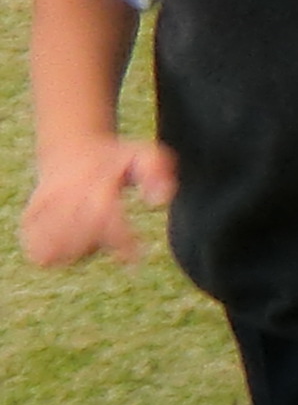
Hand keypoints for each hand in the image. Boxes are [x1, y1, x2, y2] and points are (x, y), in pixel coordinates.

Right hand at [21, 137, 172, 266]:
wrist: (72, 147)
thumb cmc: (116, 158)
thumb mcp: (143, 155)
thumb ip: (157, 172)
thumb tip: (159, 201)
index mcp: (94, 179)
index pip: (104, 216)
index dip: (121, 242)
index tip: (134, 257)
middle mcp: (64, 193)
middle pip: (79, 237)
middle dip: (98, 245)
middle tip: (111, 236)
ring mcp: (43, 205)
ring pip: (55, 248)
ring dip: (77, 251)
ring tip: (90, 235)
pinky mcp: (30, 217)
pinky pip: (37, 250)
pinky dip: (53, 253)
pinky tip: (69, 241)